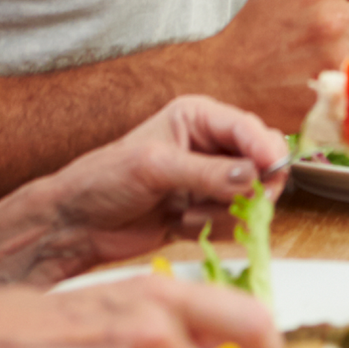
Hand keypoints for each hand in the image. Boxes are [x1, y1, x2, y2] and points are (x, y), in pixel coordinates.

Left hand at [23, 96, 289, 285]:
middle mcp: (211, 146)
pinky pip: (234, 222)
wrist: (76, 225)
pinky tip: (179, 225)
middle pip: (262, 163)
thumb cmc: (103, 182)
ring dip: (223, 213)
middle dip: (249, 187)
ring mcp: (211, 180)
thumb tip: (253, 177)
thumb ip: (207, 173)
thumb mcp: (154, 168)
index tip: (273, 172)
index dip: (266, 150)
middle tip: (232, 203)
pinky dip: (212, 229)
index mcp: (198, 118)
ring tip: (184, 215)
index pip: (248, 129)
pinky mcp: (207, 211)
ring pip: (252, 197)